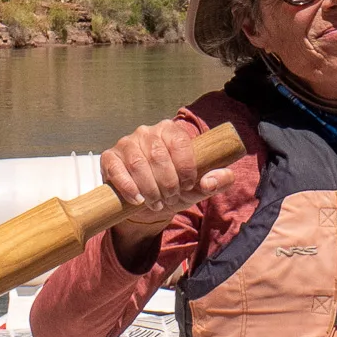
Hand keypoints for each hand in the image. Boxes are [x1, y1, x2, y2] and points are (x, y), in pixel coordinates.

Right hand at [101, 120, 234, 264]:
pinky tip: (137, 200)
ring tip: (156, 202)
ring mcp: (126, 143)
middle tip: (171, 198)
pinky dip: (128, 187)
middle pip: (158, 155)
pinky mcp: (109, 158)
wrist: (146, 204)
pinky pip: (116, 169)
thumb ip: (214, 181)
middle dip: (167, 182)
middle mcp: (147, 132)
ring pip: (138, 163)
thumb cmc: (173, 189)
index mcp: (170, 131)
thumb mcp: (196, 188)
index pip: (180, 142)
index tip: (188, 186)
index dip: (186, 168)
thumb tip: (226, 176)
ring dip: (149, 188)